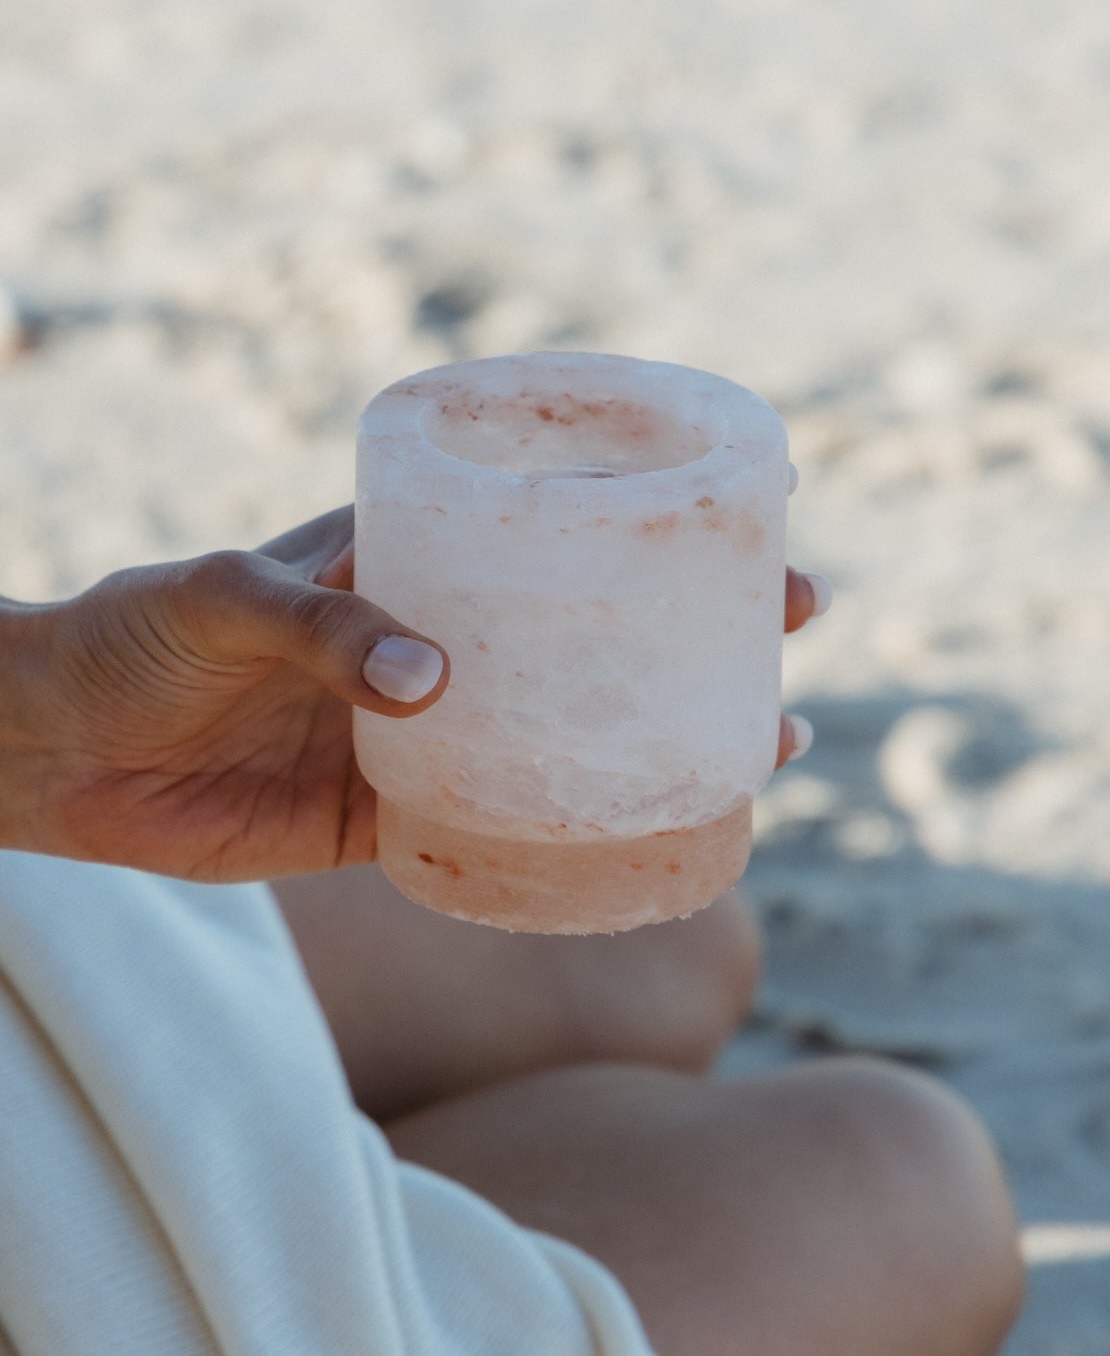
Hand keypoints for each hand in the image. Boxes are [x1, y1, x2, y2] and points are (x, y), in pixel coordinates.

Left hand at [0, 505, 829, 882]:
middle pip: (591, 632)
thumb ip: (320, 626)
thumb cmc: (128, 636)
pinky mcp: (389, 822)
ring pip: (569, 738)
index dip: (647, 513)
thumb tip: (438, 684)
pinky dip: (572, 842)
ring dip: (664, 743)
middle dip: (695, 629)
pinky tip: (647, 846)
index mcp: (407, 559)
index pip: (548, 522)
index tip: (747, 509)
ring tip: (767, 746)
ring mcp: (423, 736)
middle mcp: (436, 643)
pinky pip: (501, 834)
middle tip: (790, 630)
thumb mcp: (220, 598)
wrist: (51, 755)